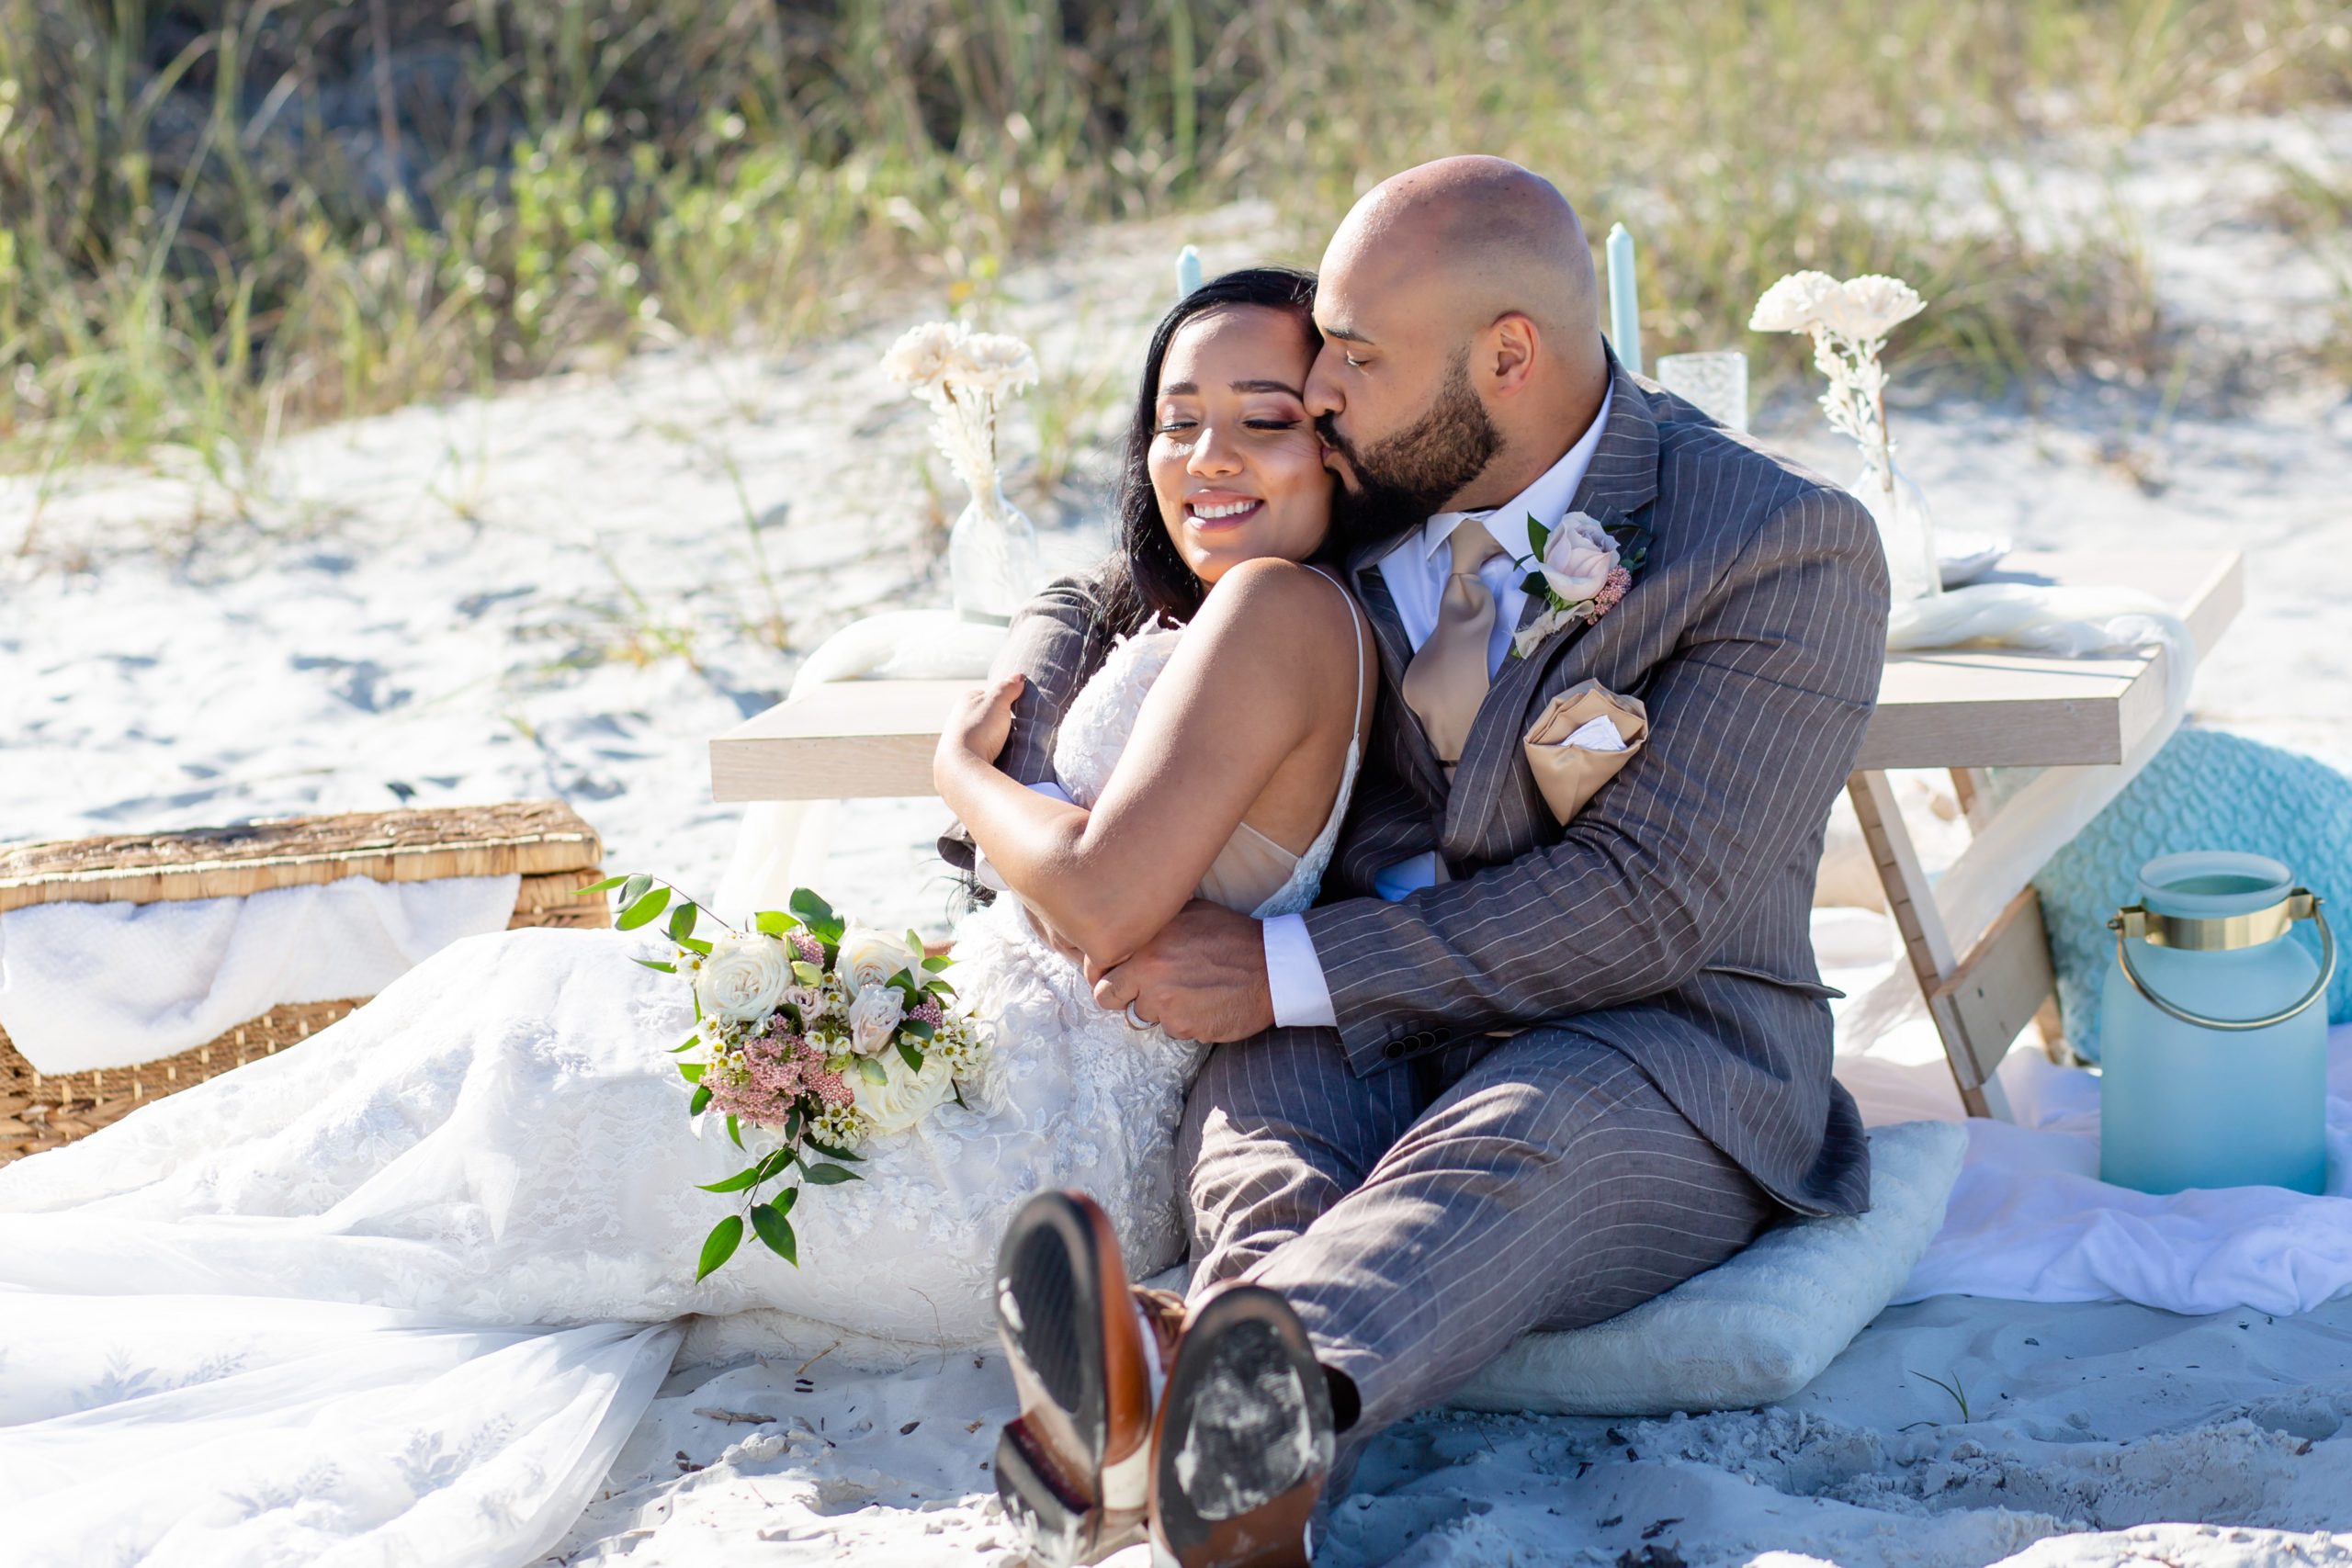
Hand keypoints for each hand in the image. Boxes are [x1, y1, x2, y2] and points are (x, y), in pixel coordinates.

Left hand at [937, 673, 1022, 773]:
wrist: (961, 764)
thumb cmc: (979, 729)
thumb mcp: (997, 702)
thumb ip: (1008, 688)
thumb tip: (1018, 677)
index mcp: (965, 701)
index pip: (986, 695)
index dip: (1002, 700)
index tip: (1014, 707)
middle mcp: (958, 718)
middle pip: (984, 716)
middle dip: (998, 720)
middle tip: (1015, 727)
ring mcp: (959, 739)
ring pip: (982, 735)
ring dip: (993, 738)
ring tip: (1009, 745)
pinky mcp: (962, 758)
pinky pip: (980, 752)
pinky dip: (989, 753)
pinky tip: (998, 757)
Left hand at [1092, 901, 1274, 1044]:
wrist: (1274, 968)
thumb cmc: (1233, 936)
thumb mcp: (1190, 913)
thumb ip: (1154, 923)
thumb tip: (1124, 926)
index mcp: (1147, 942)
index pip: (1098, 969)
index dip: (1104, 974)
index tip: (1114, 976)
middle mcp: (1150, 972)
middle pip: (1108, 998)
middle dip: (1122, 996)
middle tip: (1144, 990)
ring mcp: (1166, 1003)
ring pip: (1143, 1015)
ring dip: (1159, 1008)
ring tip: (1189, 991)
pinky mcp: (1185, 1026)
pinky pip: (1172, 1030)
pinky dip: (1185, 1021)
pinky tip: (1205, 1004)